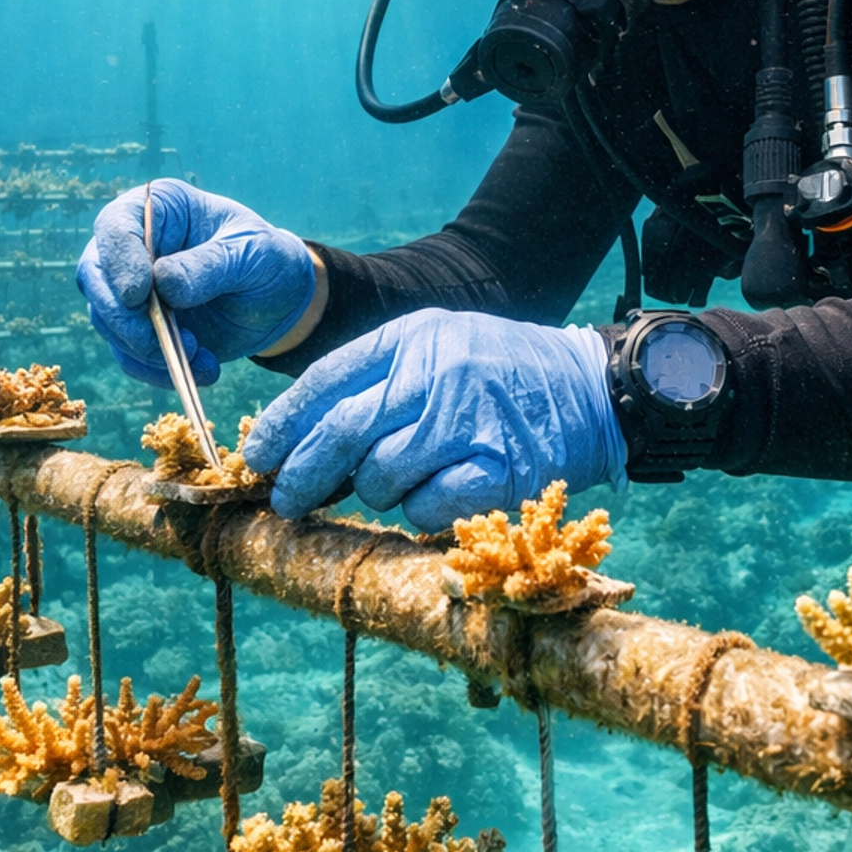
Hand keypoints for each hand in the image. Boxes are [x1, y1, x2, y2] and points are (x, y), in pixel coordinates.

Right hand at [76, 179, 316, 388]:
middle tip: (158, 342)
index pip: (115, 226)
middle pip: (94, 277)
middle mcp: (133, 246)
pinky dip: (159, 370)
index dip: (118, 260)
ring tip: (199, 354)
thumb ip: (210, 265)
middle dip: (122, 317)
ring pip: (107, 321)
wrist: (278, 299)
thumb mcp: (251, 254)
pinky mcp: (139, 328)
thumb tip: (162, 284)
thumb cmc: (265, 259)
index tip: (138, 295)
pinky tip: (203, 369)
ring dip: (146, 349)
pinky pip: (129, 355)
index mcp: (157, 209)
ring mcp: (130, 289)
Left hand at [243, 307, 626, 532]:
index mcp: (413, 338)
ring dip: (373, 493)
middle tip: (287, 501)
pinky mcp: (501, 470)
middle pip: (344, 433)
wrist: (593, 385)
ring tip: (394, 484)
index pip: (328, 380)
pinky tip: (433, 498)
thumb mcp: (438, 345)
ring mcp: (470, 422)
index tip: (258, 456)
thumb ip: (378, 380)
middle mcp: (438, 375)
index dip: (285, 424)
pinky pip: (428, 507)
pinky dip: (419, 512)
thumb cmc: (502, 371)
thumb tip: (308, 441)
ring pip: (381, 477)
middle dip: (303, 474)